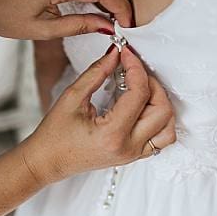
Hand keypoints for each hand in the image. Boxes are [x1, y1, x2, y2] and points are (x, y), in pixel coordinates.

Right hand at [17, 44, 174, 182]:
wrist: (47, 161)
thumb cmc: (54, 134)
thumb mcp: (72, 97)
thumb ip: (97, 73)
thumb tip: (116, 54)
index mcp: (112, 134)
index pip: (139, 94)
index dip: (136, 68)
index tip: (127, 54)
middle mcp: (128, 147)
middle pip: (162, 109)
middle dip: (152, 83)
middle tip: (134, 71)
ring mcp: (134, 154)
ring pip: (168, 126)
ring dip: (161, 103)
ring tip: (141, 89)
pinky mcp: (135, 155)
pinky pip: (163, 138)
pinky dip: (161, 119)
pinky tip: (144, 107)